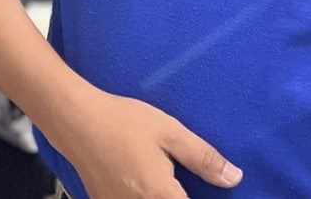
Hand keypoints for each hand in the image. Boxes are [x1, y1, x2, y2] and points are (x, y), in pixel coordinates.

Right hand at [58, 91, 241, 197]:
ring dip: (161, 197)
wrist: (76, 120)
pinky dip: (141, 198)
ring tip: (164, 184)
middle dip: (178, 197)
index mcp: (161, 195)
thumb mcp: (169, 131)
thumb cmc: (124, 121)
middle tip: (181, 182)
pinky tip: (142, 185)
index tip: (210, 193)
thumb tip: (234, 178)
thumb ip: (203, 158)